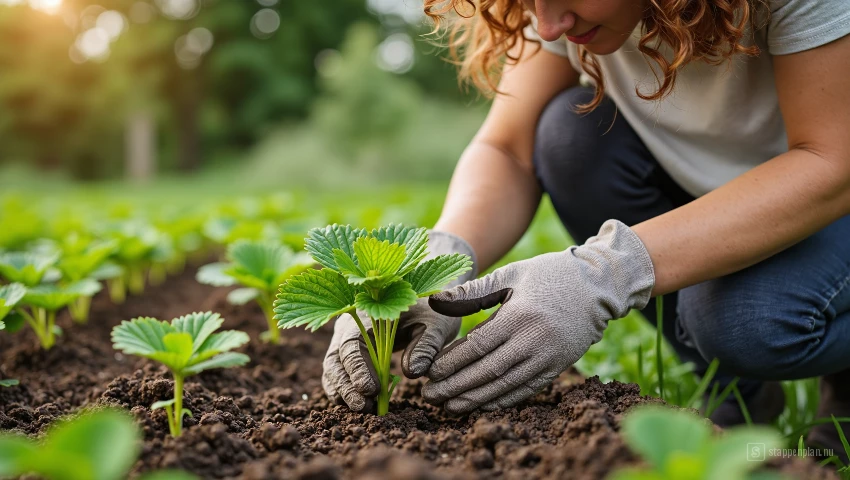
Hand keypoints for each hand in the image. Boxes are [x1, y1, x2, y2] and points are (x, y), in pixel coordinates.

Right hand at [321, 230, 477, 411]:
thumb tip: (411, 373)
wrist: (428, 296)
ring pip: (333, 367)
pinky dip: (346, 389)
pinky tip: (361, 405)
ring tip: (365, 410)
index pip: (350, 344)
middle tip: (364, 407)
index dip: (357, 369)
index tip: (370, 390)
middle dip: (346, 386)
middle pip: (335, 359)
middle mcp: (350, 324)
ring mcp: (348, 338)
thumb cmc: (433, 306)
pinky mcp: (354, 351)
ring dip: (344, 391)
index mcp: (366, 310)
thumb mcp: (437, 321)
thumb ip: (426, 345)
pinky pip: (341, 371)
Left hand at [421, 220, 654, 413]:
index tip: (429, 372)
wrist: (598, 285)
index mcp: (519, 315)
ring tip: (449, 407)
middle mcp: (534, 340)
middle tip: (430, 397)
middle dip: (456, 387)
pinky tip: (480, 405)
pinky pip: (526, 390)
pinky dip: (502, 400)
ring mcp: (548, 357)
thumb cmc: (548, 275)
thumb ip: (472, 292)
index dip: (452, 363)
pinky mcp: (558, 367)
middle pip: (488, 371)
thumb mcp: (510, 275)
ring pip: (506, 386)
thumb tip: (434, 302)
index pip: (478, 346)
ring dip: (475, 399)